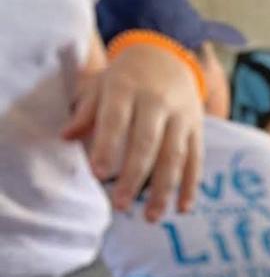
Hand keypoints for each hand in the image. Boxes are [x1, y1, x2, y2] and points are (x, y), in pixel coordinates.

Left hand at [64, 40, 204, 221]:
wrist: (168, 59)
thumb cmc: (126, 78)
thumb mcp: (102, 85)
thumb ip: (86, 112)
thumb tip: (66, 137)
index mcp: (128, 88)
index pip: (117, 121)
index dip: (108, 147)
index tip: (98, 175)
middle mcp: (158, 102)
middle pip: (147, 144)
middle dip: (133, 177)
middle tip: (120, 205)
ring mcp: (181, 117)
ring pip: (174, 157)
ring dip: (163, 190)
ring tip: (151, 217)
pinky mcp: (197, 130)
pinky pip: (195, 161)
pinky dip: (190, 186)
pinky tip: (182, 209)